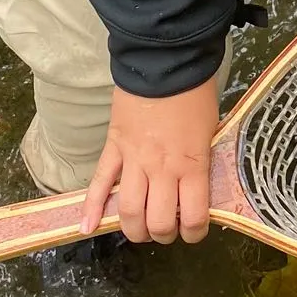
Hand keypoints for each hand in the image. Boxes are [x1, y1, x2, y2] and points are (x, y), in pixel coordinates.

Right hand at [82, 79, 218, 244]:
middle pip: (156, 222)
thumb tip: (196, 187)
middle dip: (162, 234)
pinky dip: (91, 207)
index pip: (191, 218)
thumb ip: (201, 162)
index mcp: (191, 165)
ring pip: (127, 210)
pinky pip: (100, 182)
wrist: (165, 62)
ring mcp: (134, 160)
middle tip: (166, 229)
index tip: (193, 229)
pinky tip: (86, 226)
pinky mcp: (114, 148)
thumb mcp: (210, 132)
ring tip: (140, 229)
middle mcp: (162, 170)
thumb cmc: (196, 94)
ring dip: (134, 228)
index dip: (193, 233)